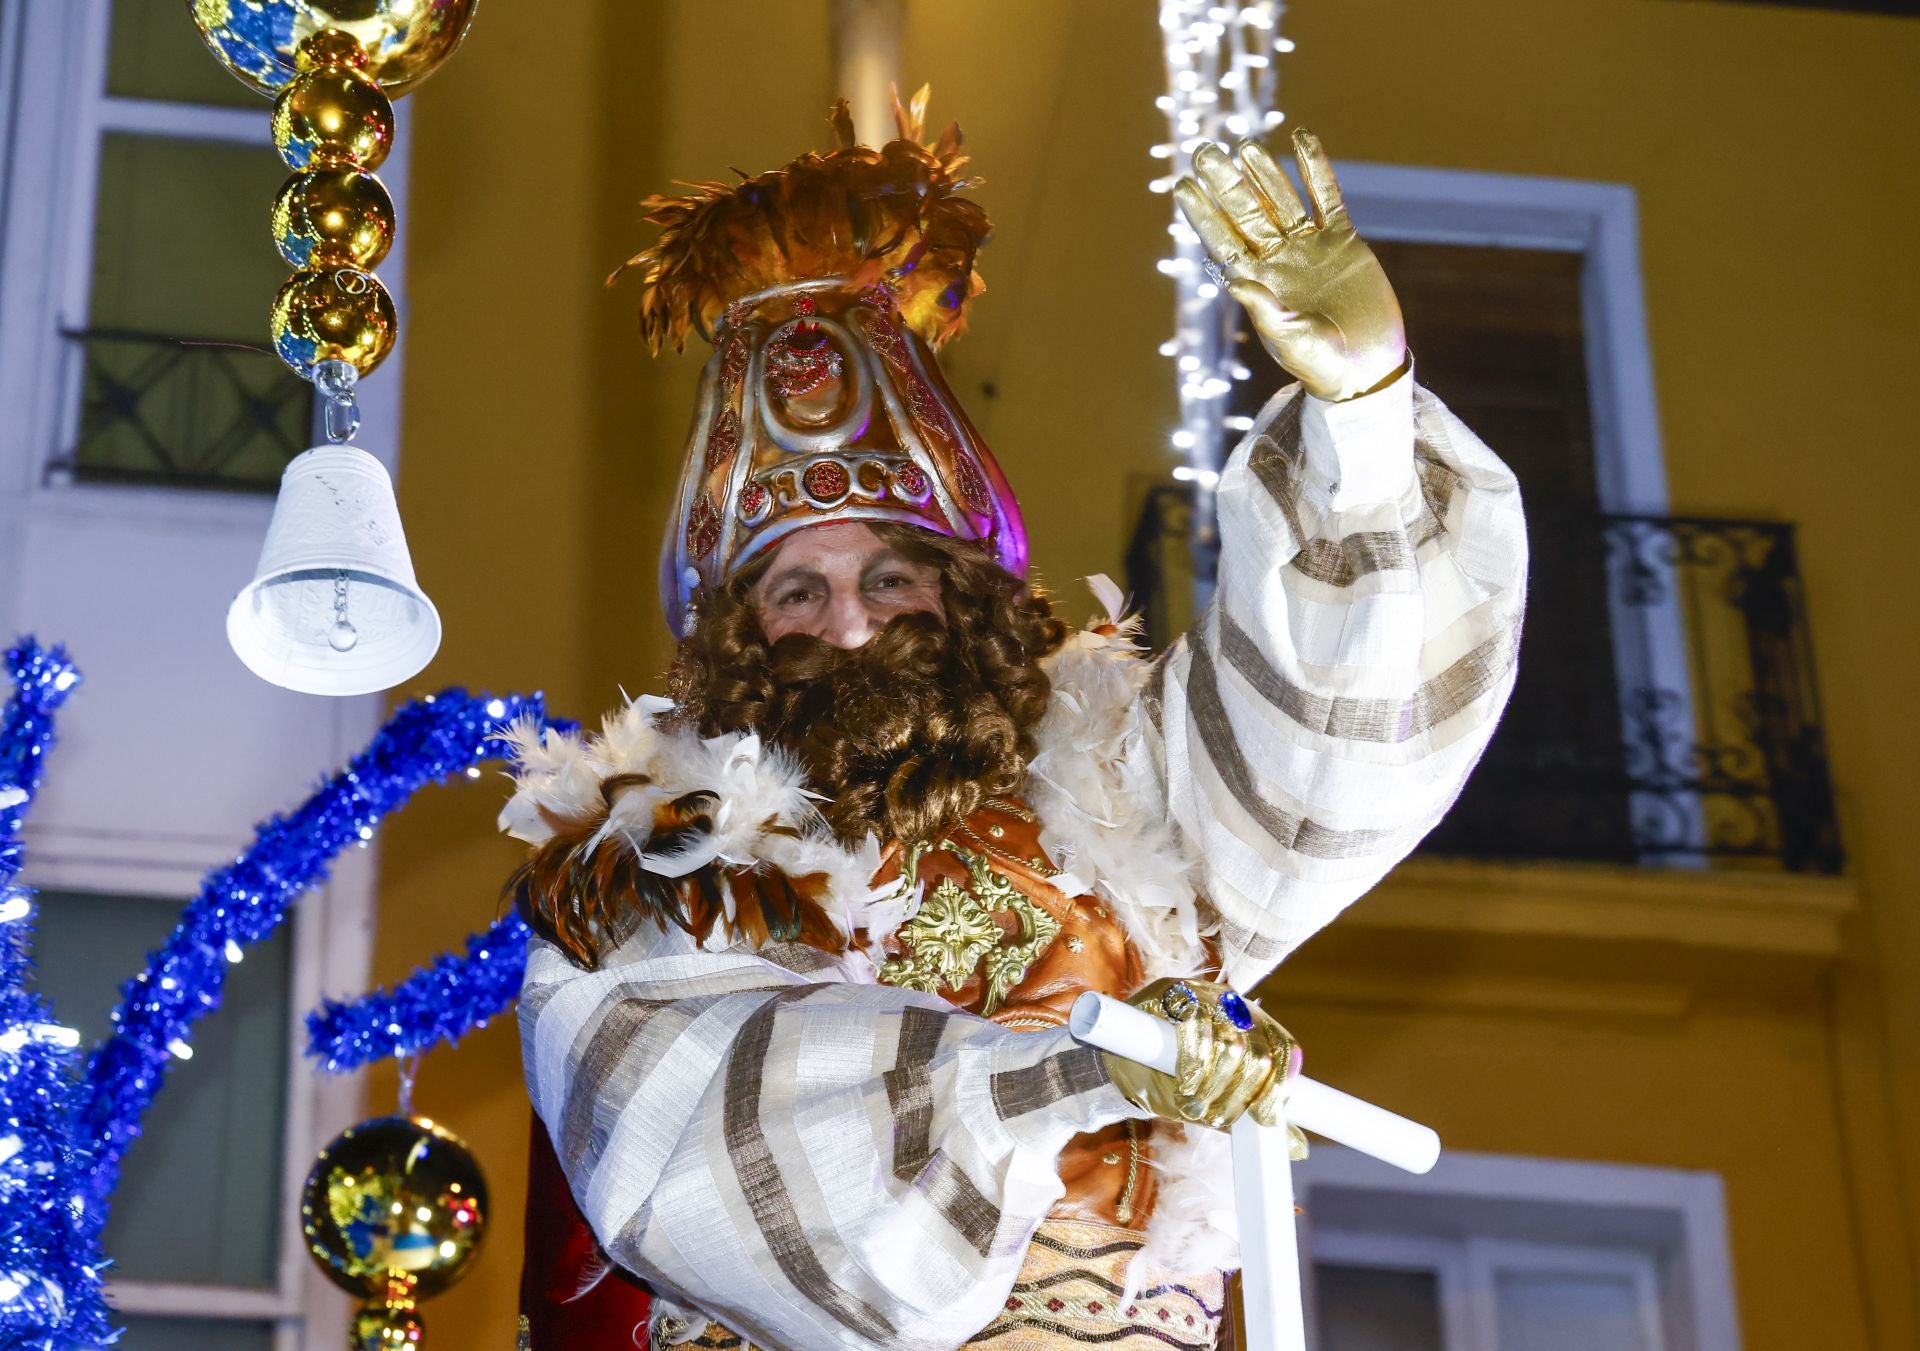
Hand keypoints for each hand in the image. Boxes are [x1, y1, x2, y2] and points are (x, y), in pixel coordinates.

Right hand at [1103, 978, 1300, 1132]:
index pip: (1285, 1051)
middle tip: (1218, 1116)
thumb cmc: (1175, 1085)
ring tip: (1196, 1106)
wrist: (1122, 1068)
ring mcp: (1207, 995)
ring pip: (1228, 1043)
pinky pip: (1194, 1027)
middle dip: (1238, 1094)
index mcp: (1257, 1028)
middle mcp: (1237, 1005)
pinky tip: (1185, 1085)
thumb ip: (1254, 1119)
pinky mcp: (1174, 991)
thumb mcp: (1218, 1105)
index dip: (1278, 1088)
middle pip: (1257, 1052)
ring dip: (1213, 1086)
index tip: (1264, 1119)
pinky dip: (1193, 1065)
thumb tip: (1299, 1149)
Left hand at [1175, 129, 1406, 402]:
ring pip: (1282, 200)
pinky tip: (1302, 138)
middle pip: (1246, 213)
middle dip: (1225, 183)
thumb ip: (1264, 310)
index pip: (1223, 241)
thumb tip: (1233, 281)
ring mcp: (1310, 247)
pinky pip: (1328, 198)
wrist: (1366, 368)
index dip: (1203, 214)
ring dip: (1264, 172)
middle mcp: (1278, 260)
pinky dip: (1316, 169)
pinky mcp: (1344, 241)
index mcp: (1257, 283)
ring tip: (1245, 144)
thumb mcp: (1291, 340)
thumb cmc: (1322, 364)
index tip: (1181, 185)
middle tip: (1203, 151)